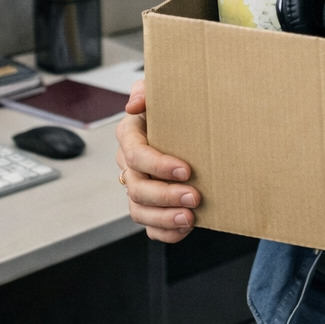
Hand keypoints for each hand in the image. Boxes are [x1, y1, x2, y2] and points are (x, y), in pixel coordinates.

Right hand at [115, 79, 200, 242]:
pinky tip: (185, 228)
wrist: (193, 129)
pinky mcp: (149, 207)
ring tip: (190, 217)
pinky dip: (166, 232)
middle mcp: (129, 164)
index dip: (158, 165)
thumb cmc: (177, 110)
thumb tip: (134, 104)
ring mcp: (137, 188)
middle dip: (166, 195)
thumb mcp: (164, 92)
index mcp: (130, 135)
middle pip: (136, 187)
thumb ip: (147, 91)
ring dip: (165, 217)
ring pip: (139, 210)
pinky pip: (149, 227)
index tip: (186, 170)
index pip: (135, 154)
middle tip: (195, 196)